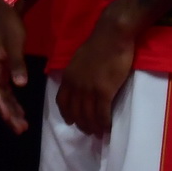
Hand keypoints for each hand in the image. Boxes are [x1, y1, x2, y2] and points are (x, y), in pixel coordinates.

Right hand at [0, 2, 30, 132]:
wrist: (6, 9)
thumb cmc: (9, 25)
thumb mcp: (14, 43)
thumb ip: (17, 63)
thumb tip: (20, 84)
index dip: (2, 107)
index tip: (12, 121)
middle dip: (6, 113)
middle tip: (20, 129)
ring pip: (0, 95)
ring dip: (9, 110)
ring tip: (21, 125)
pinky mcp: (1, 69)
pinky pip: (4, 90)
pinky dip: (11, 101)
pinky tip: (20, 110)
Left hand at [56, 4, 136, 135]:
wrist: (110, 37)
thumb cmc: (97, 46)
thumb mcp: (78, 61)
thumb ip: (76, 74)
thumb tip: (78, 84)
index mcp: (68, 77)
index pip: (62, 101)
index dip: (66, 114)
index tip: (71, 122)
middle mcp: (75, 85)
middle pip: (74, 111)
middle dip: (80, 124)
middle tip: (87, 131)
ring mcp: (89, 89)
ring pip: (88, 115)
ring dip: (92, 126)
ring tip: (98, 133)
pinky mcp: (104, 91)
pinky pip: (102, 113)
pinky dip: (103, 123)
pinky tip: (107, 127)